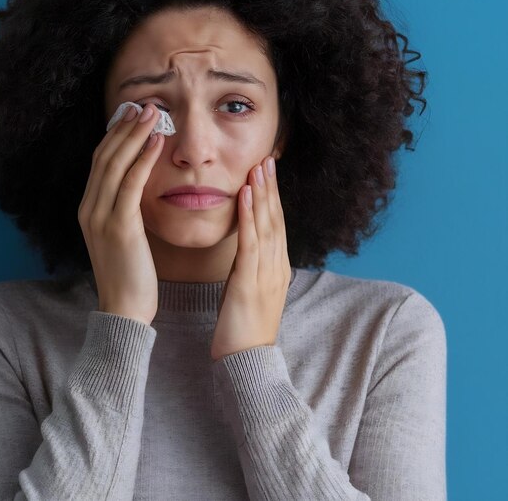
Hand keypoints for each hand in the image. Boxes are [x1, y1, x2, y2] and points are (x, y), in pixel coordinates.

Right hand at [78, 103, 164, 325]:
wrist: (125, 310)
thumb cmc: (130, 274)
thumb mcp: (122, 236)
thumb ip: (124, 210)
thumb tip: (138, 186)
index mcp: (88, 209)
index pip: (100, 162)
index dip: (115, 135)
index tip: (132, 114)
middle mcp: (89, 208)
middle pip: (105, 156)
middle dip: (124, 127)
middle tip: (144, 104)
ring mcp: (100, 216)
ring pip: (115, 164)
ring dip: (135, 135)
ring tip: (153, 113)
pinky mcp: (118, 226)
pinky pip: (131, 184)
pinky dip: (143, 160)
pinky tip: (157, 143)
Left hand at [210, 156, 291, 360]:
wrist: (246, 363)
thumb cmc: (244, 329)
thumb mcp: (251, 292)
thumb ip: (252, 268)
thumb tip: (247, 249)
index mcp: (277, 268)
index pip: (276, 225)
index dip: (273, 197)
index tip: (267, 172)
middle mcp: (277, 267)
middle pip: (276, 219)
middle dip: (272, 187)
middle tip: (268, 158)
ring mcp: (267, 274)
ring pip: (267, 226)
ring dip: (263, 194)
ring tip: (260, 167)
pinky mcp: (251, 283)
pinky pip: (251, 244)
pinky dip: (250, 217)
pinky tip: (246, 196)